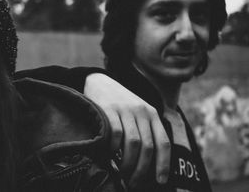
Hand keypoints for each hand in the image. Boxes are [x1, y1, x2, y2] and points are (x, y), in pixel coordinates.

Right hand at [84, 73, 170, 187]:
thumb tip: (148, 163)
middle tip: (133, 182)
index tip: (160, 180)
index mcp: (152, 114)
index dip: (164, 164)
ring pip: (133, 143)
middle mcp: (141, 111)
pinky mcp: (108, 109)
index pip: (163, 142)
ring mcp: (125, 109)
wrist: (100, 81)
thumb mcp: (138, 112)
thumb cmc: (120, 103)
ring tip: (122, 173)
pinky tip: (110, 155)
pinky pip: (115, 134)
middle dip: (141, 170)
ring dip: (128, 163)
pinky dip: (114, 149)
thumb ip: (145, 130)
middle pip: (147, 147)